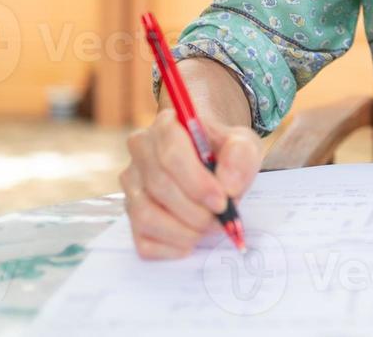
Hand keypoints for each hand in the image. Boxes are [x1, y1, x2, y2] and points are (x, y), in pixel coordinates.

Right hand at [120, 109, 260, 258]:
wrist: (208, 155)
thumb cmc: (222, 148)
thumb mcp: (243, 143)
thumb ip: (241, 157)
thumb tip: (228, 187)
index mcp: (166, 125)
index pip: (172, 155)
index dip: (197, 184)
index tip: (222, 202)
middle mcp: (141, 151)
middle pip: (160, 187)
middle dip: (195, 212)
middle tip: (220, 220)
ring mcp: (132, 182)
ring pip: (145, 215)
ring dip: (182, 231)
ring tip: (207, 229)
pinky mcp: (130, 211)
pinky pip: (140, 239)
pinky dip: (169, 248)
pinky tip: (190, 241)